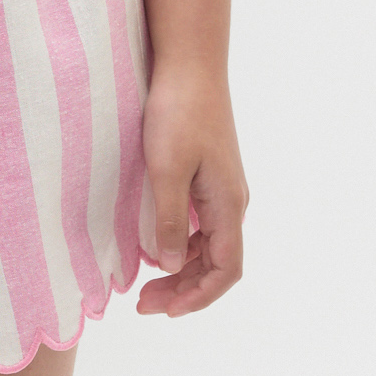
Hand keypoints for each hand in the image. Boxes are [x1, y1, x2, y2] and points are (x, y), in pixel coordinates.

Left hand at [136, 59, 247, 315]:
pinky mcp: (207, 175)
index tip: (165, 311)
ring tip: (146, 286)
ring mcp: (220, 188)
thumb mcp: (167, 170)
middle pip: (217, 263)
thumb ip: (171, 222)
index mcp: (228, 204)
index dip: (199, 297)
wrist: (189, 64)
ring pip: (208, 246)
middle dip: (185, 290)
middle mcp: (231, 201)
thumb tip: (173, 267)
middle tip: (143, 305)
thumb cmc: (178, 112)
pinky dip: (180, 246)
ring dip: (182, 271)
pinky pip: (200, 225)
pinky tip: (153, 249)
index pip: (226, 269)